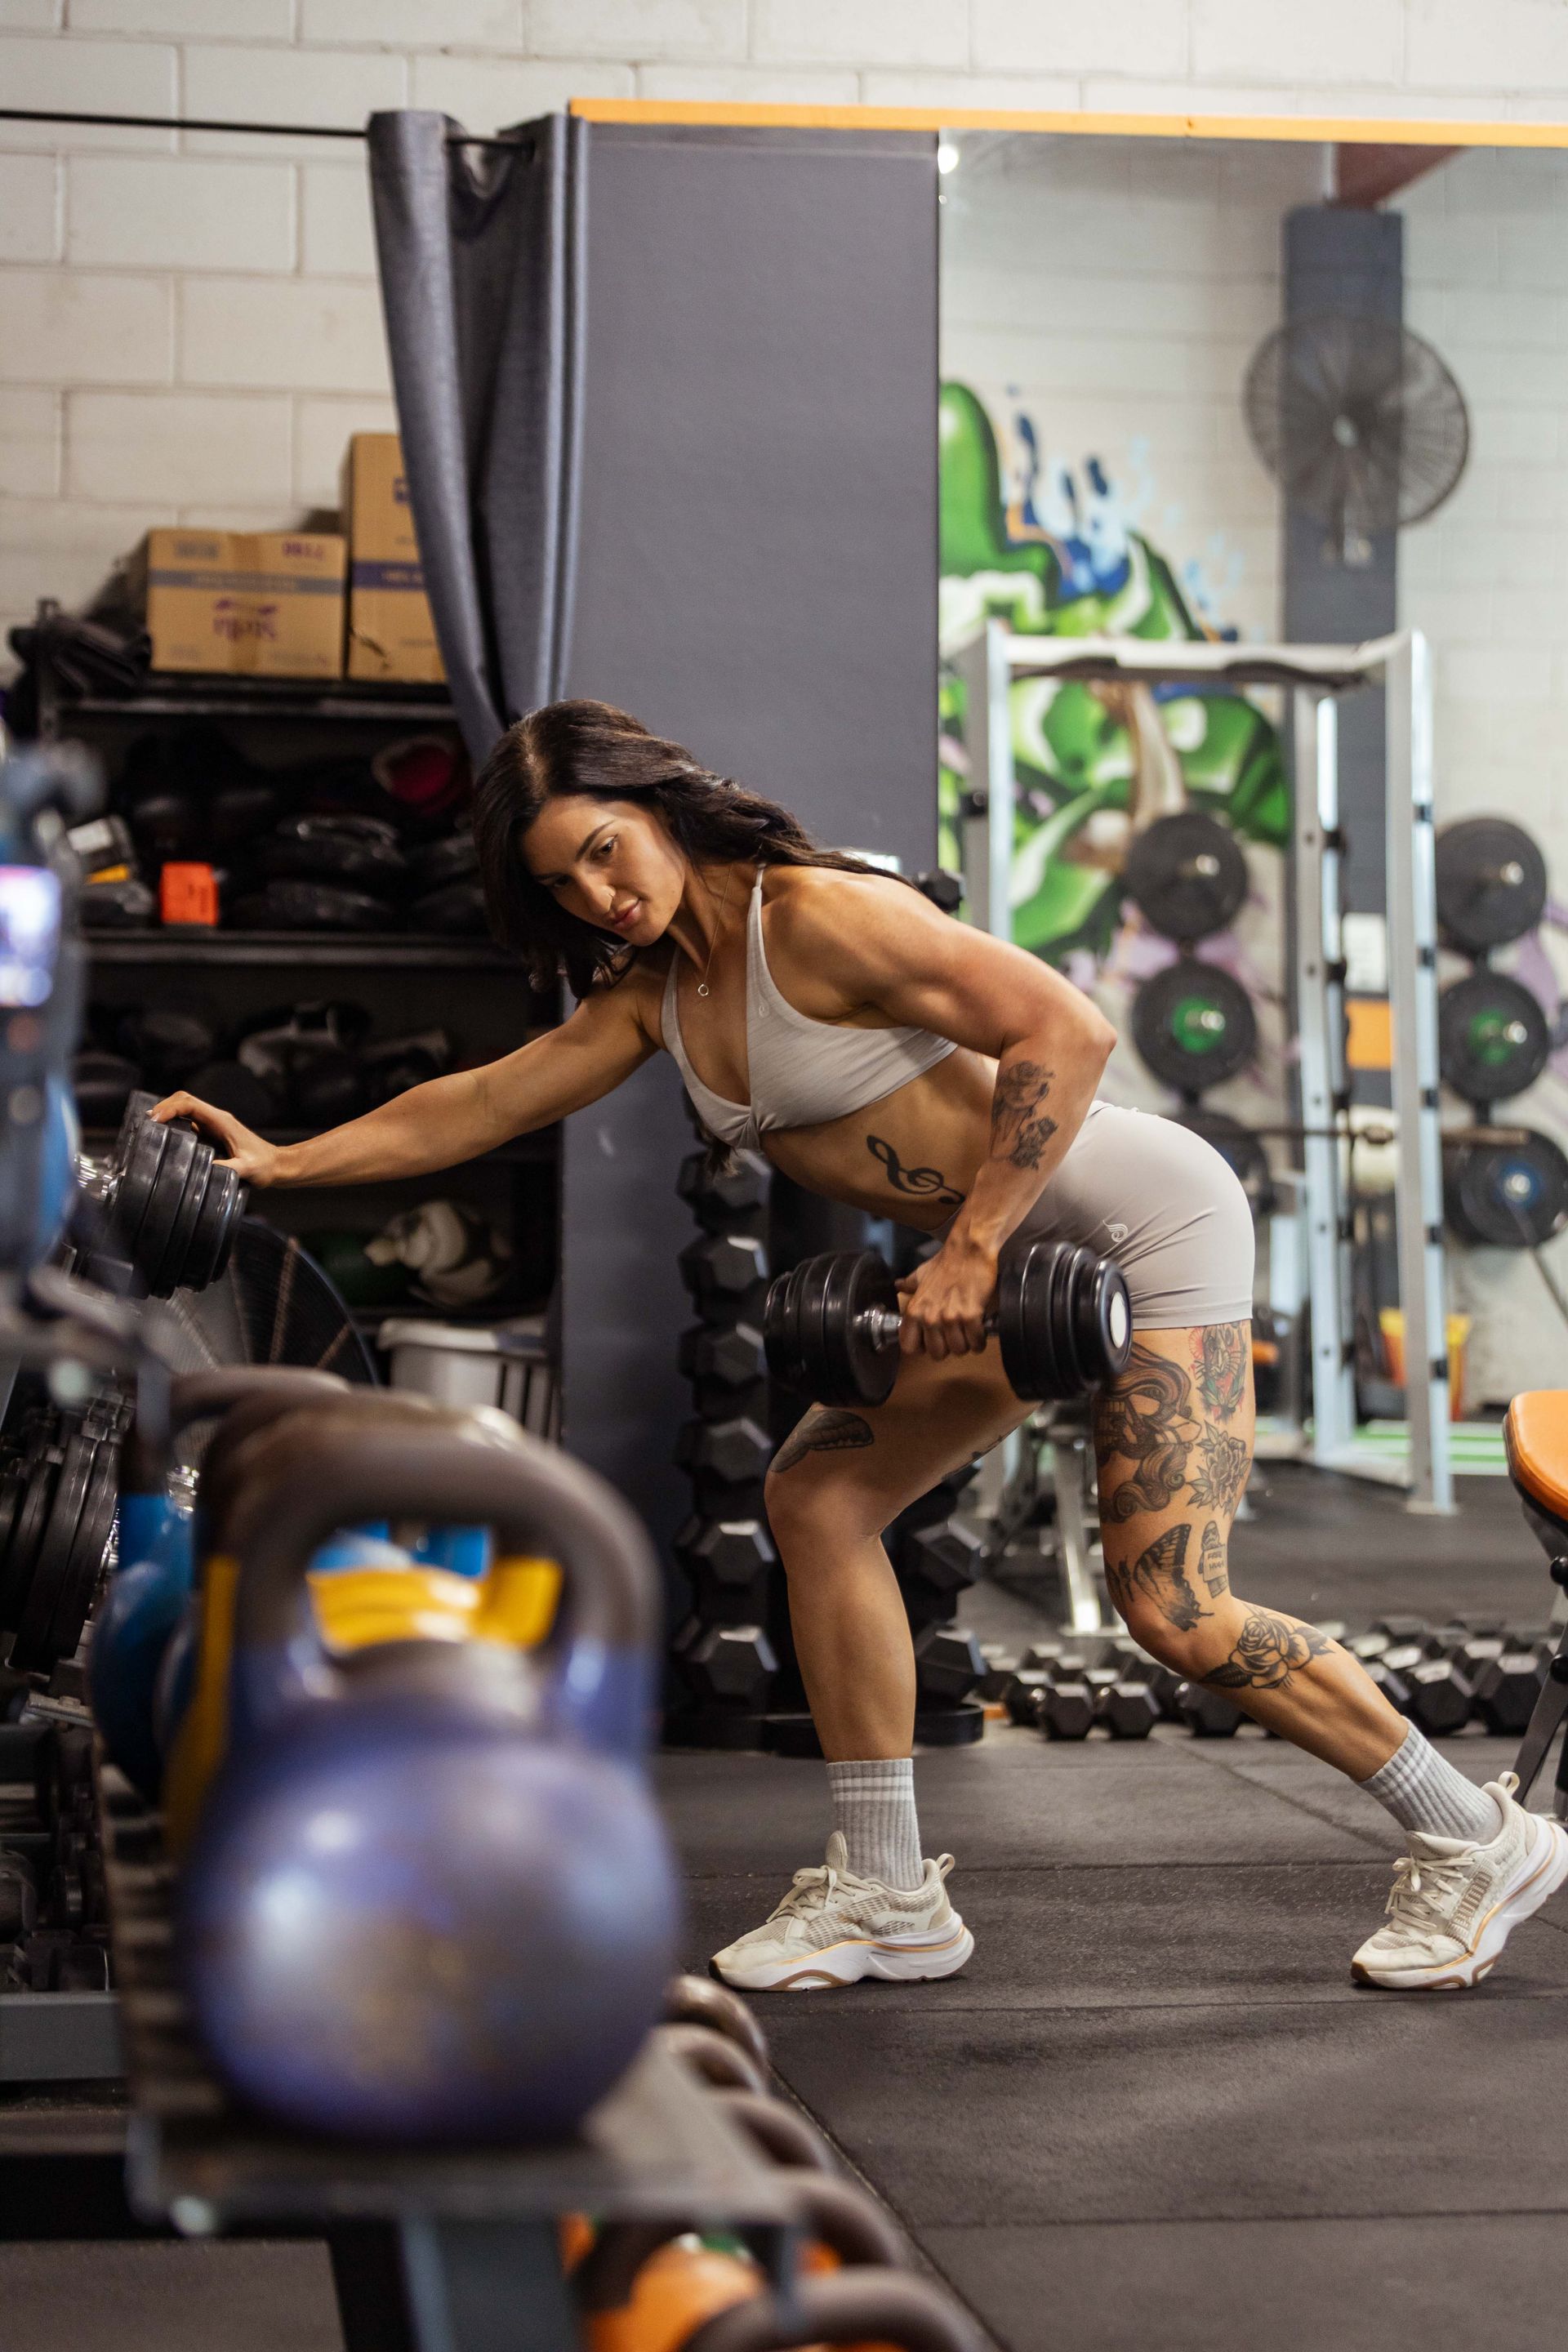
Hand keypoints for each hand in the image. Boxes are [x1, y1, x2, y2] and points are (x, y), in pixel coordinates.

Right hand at [151, 1092, 280, 1185]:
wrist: (277, 1166)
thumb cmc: (264, 1166)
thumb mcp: (247, 1170)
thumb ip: (228, 1169)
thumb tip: (204, 1169)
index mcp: (222, 1121)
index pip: (190, 1104)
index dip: (170, 1108)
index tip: (154, 1119)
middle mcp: (216, 1119)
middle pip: (184, 1101)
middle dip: (164, 1107)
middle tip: (145, 1122)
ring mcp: (213, 1125)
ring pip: (185, 1110)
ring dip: (167, 1114)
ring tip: (148, 1128)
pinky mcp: (211, 1134)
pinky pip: (188, 1123)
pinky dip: (173, 1125)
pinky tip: (163, 1137)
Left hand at [895, 1237, 997, 1361]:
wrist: (969, 1250)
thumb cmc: (947, 1262)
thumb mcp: (922, 1274)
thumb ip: (910, 1284)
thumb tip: (898, 1285)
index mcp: (915, 1310)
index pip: (909, 1347)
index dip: (922, 1348)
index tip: (932, 1342)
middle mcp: (930, 1317)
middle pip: (937, 1354)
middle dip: (948, 1349)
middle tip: (955, 1337)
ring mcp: (950, 1318)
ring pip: (958, 1350)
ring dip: (966, 1345)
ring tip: (968, 1333)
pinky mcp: (971, 1316)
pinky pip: (975, 1342)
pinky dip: (980, 1341)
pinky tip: (980, 1331)